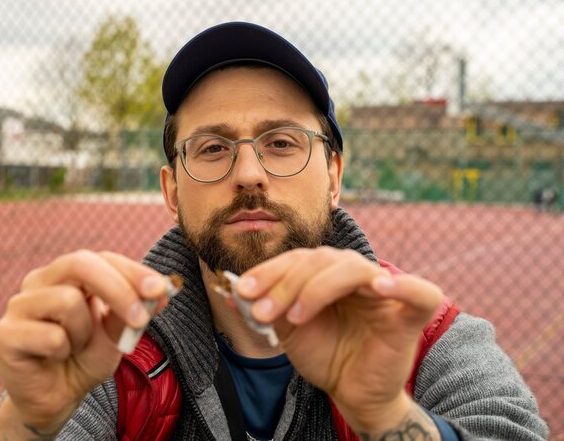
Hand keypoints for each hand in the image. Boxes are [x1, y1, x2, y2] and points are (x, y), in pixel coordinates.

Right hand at [0, 250, 169, 437]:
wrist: (55, 399)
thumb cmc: (84, 359)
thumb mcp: (116, 336)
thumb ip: (133, 313)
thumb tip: (160, 291)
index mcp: (68, 274)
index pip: (101, 259)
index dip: (132, 272)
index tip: (161, 290)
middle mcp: (40, 281)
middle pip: (80, 264)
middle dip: (117, 289)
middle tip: (140, 320)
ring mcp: (19, 304)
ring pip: (67, 301)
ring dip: (83, 333)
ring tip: (74, 348)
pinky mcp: (5, 333)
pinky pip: (51, 336)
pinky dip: (63, 353)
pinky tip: (53, 359)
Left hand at [236, 247, 442, 432]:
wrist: (351, 393)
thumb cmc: (325, 356)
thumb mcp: (288, 331)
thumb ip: (266, 308)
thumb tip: (231, 290)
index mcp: (328, 273)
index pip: (299, 259)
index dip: (270, 271)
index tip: (242, 291)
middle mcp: (355, 275)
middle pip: (321, 260)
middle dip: (285, 284)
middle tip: (262, 313)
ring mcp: (384, 292)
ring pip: (353, 268)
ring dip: (316, 289)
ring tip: (294, 318)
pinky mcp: (408, 316)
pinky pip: (420, 293)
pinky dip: (403, 285)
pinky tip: (380, 286)